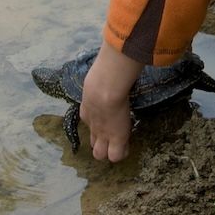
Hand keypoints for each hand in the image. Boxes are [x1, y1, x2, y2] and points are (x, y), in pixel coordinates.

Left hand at [79, 43, 143, 161]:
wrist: (105, 87)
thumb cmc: (103, 75)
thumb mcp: (99, 75)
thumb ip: (104, 73)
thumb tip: (112, 58)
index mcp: (87, 110)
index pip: (91, 123)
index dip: (100, 125)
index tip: (110, 118)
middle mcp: (92, 125)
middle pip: (92, 144)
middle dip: (101, 144)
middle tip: (114, 135)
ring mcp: (103, 134)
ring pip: (100, 155)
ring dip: (109, 151)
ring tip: (120, 144)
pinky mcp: (116, 140)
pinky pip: (116, 156)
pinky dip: (122, 152)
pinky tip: (127, 144)